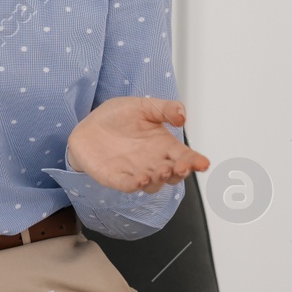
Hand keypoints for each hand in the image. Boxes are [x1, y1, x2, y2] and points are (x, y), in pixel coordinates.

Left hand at [65, 96, 209, 193]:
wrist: (89, 125)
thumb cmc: (118, 116)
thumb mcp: (143, 106)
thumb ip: (165, 109)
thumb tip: (182, 116)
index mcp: (164, 146)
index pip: (185, 157)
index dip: (195, 161)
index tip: (202, 162)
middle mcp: (154, 162)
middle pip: (173, 174)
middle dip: (179, 172)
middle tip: (180, 166)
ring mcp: (135, 172)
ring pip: (153, 184)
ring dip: (159, 180)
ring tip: (161, 171)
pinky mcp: (116, 178)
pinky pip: (128, 185)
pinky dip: (135, 185)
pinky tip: (140, 180)